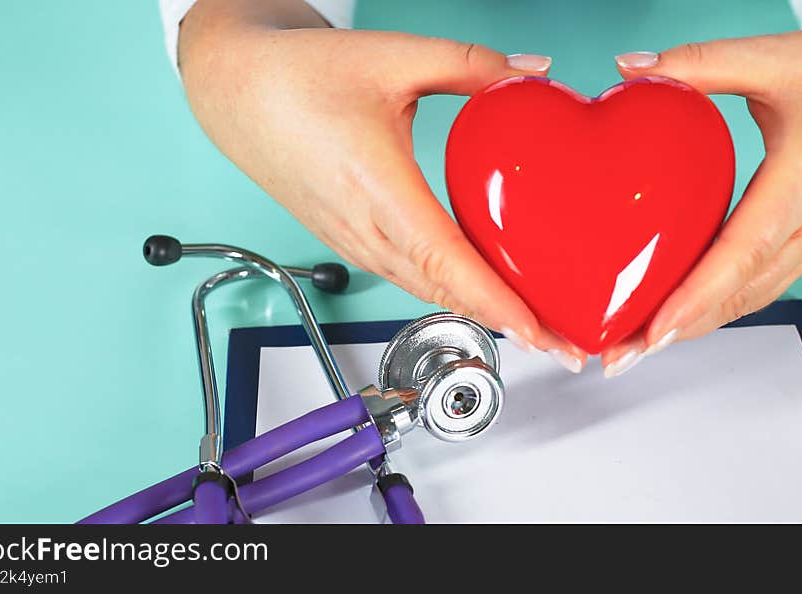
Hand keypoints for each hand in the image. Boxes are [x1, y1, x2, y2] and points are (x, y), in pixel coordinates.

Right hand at [179, 0, 587, 371]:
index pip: (447, 259)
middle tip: (564, 343)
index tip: (537, 330)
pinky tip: (476, 287)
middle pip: (444, 290)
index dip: (495, 300)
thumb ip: (472, 64)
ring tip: (532, 324)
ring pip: (425, 289)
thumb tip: (533, 74)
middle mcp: (363, 227)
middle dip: (507, 324)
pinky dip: (448, 291)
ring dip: (479, 312)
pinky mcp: (348, 240)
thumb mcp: (393, 57)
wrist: (237, 92)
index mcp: (377, 186)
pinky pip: (406, 276)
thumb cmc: (298, 78)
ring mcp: (352, 240)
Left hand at [601, 29, 801, 376]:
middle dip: (676, 330)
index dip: (696, 296)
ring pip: (752, 299)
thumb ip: (702, 63)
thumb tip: (630, 70)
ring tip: (634, 344)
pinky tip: (676, 312)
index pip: (743, 252)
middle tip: (618, 355)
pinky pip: (761, 285)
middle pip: (741, 294)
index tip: (652, 330)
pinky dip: (716, 305)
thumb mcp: (778, 58)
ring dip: (693, 326)